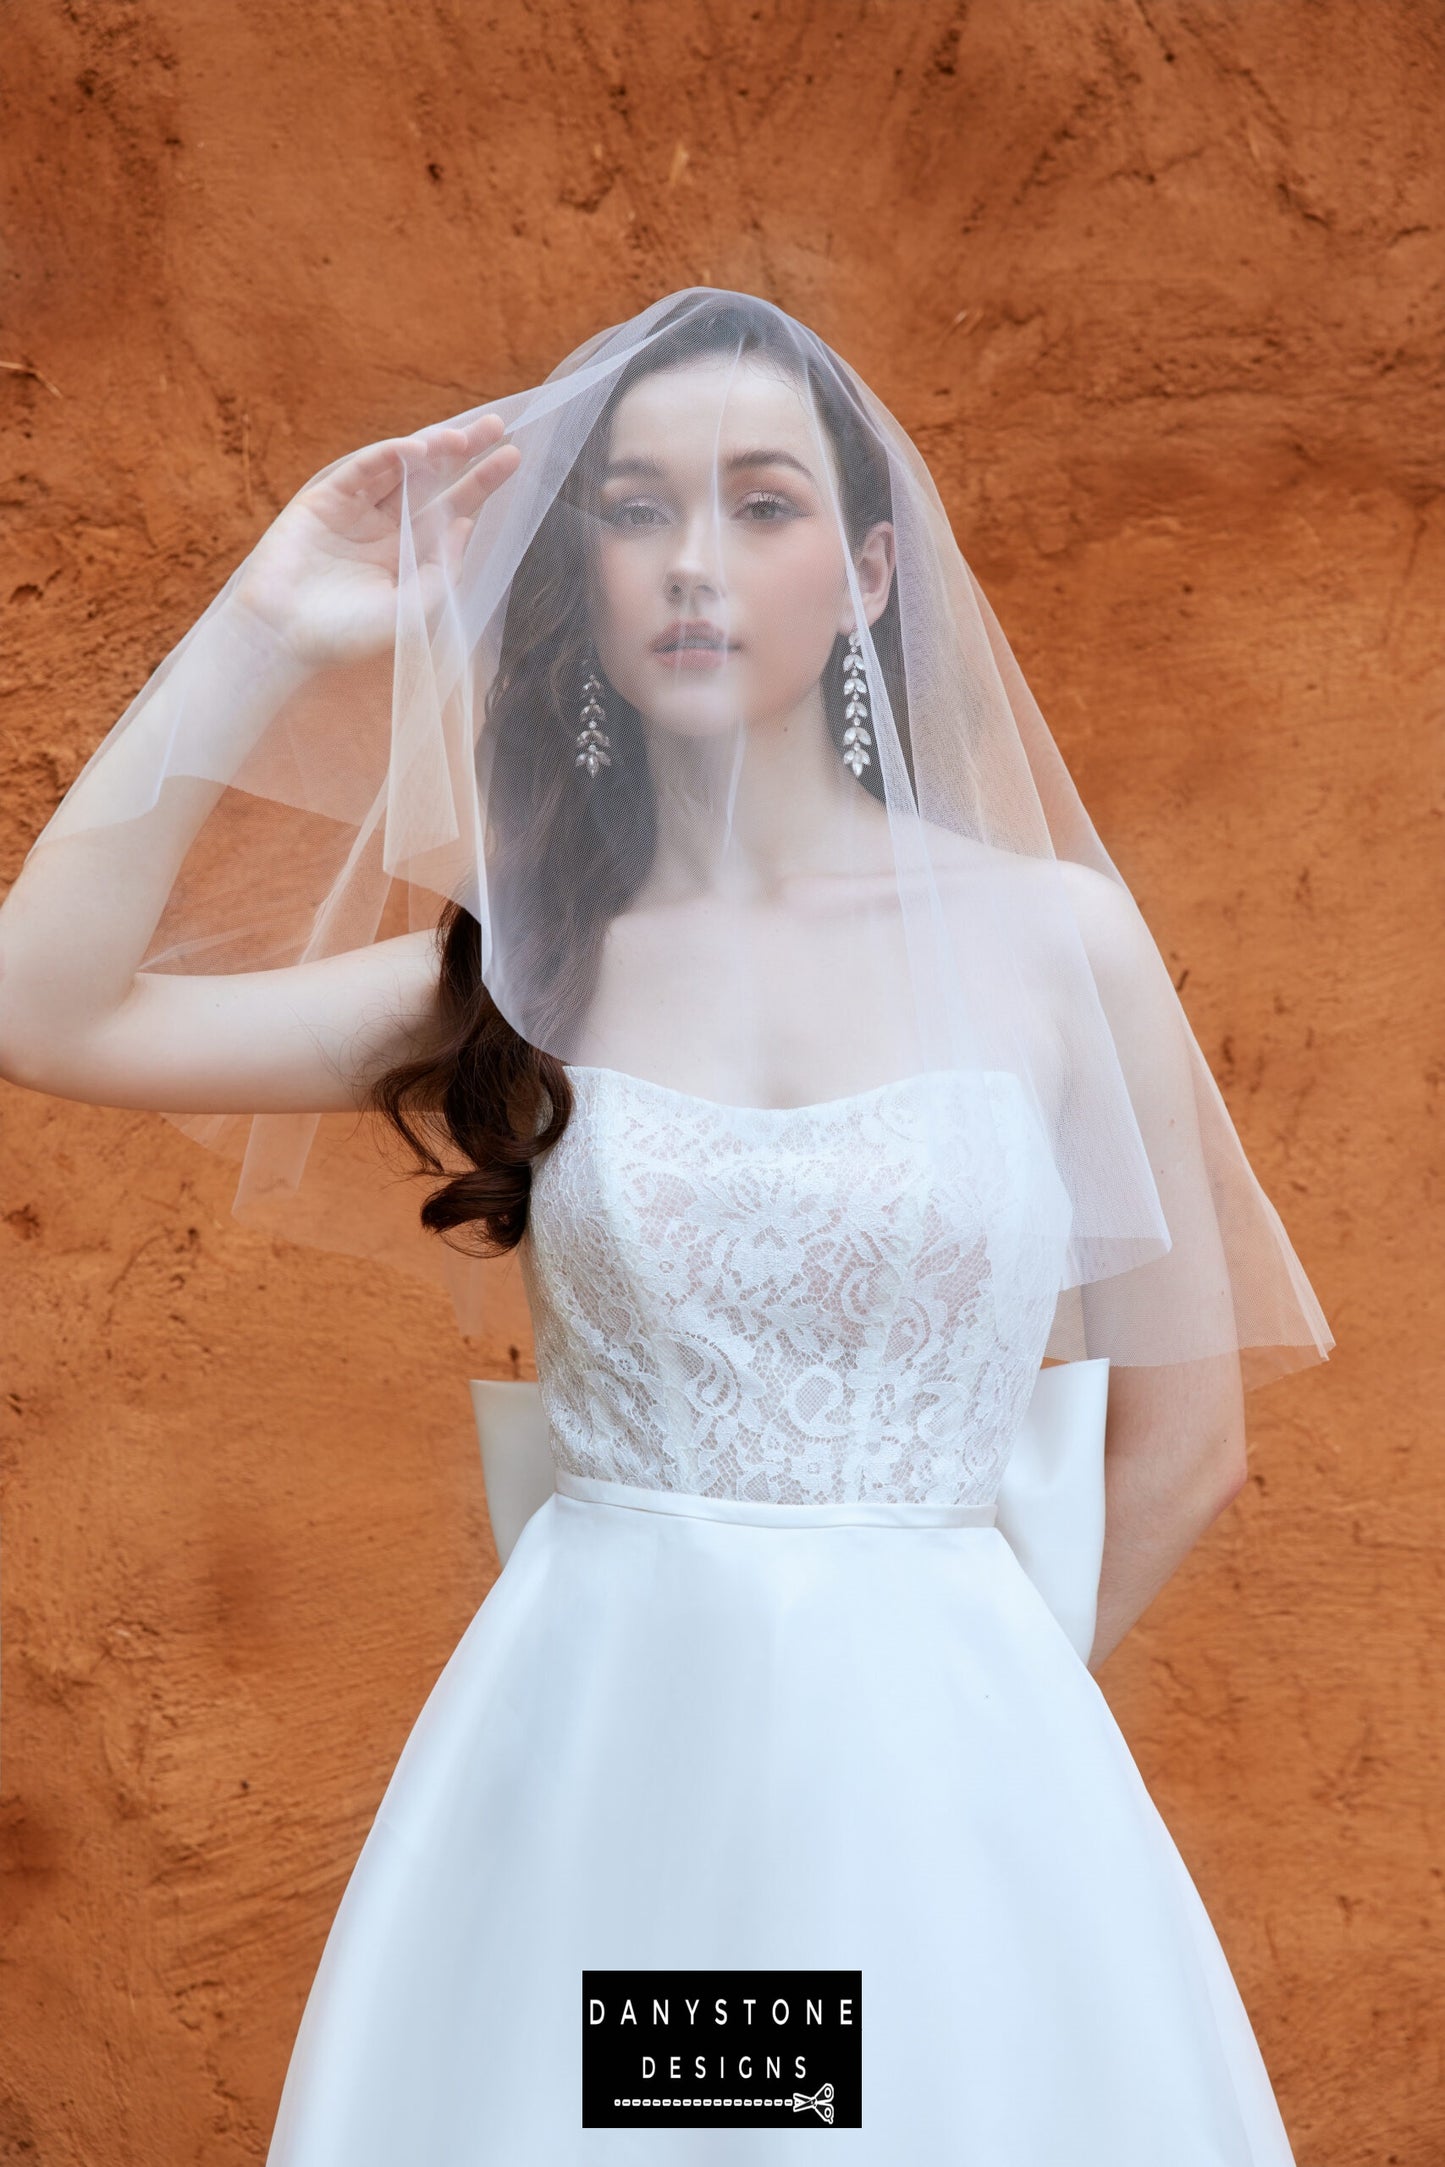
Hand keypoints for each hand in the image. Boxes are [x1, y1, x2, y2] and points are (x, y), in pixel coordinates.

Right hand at [231, 414, 520, 671]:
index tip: (512, 458)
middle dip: (463, 452)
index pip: (451, 509)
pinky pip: (361, 470)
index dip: (480, 483)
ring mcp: (354, 510)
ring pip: (400, 468)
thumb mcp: (408, 610)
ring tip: (464, 437)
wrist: (284, 639)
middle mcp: (384, 527)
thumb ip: (440, 571)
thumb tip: (465, 524)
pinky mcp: (324, 500)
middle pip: (431, 480)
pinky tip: (418, 450)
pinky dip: (388, 457)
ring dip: (431, 448)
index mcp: (407, 554)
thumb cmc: (344, 635)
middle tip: (498, 426)